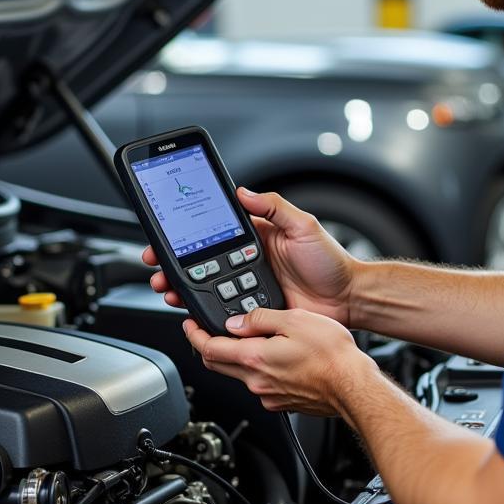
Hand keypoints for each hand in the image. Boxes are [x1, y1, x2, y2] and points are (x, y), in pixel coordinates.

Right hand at [143, 188, 357, 325]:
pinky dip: (206, 311)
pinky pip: (225, 310)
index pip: (213, 231)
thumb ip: (274, 207)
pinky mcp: (253, 311)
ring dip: (182, 288)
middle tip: (157, 266)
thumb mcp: (304, 226)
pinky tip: (193, 310)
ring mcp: (248, 286)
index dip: (187, 233)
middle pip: (201, 261)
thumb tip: (243, 192)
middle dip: (174, 263)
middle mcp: (248, 261)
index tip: (165, 234)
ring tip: (167, 288)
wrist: (347, 299)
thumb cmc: (331, 262)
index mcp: (256, 237)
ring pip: (206, 287)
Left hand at [182, 306, 378, 415]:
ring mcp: (269, 396)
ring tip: (249, 339)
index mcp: (255, 359)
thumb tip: (238, 321)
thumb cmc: (332, 356)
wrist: (354, 387)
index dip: (194, 336)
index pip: (209, 349)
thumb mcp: (294, 320)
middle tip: (207, 331)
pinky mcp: (282, 402)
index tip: (189, 325)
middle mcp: (257, 381)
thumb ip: (261, 319)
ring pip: (240, 374)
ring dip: (236, 357)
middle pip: (218, 364)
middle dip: (208, 347)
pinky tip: (274, 357)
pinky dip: (258, 369)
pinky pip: (261, 383)